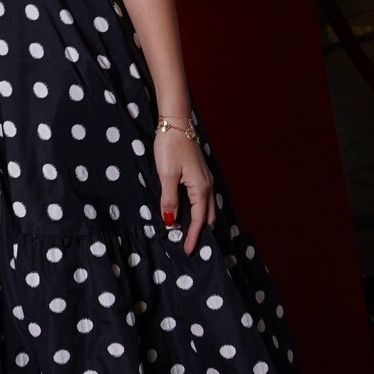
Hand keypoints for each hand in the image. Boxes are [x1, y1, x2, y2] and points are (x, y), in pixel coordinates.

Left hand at [154, 128, 213, 255]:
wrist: (176, 122)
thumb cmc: (170, 146)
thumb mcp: (166, 174)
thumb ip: (169, 199)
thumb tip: (170, 221)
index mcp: (200, 188)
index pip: (198, 220)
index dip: (193, 236)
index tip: (187, 251)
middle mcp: (207, 185)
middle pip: (207, 216)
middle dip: (200, 232)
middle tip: (190, 246)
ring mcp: (205, 179)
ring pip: (206, 207)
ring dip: (200, 221)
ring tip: (190, 233)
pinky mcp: (200, 173)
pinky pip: (203, 198)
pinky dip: (198, 209)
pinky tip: (189, 211)